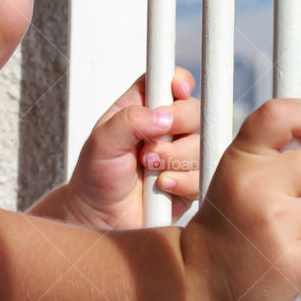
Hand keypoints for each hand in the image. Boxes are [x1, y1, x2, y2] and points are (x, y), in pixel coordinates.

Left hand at [63, 67, 200, 229]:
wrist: (101, 219)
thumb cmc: (96, 177)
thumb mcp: (102, 142)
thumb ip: (129, 121)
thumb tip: (163, 116)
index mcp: (140, 107)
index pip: (167, 80)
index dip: (178, 81)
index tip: (178, 91)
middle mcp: (165, 127)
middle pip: (194, 109)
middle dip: (178, 127)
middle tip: (149, 149)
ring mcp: (181, 153)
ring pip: (202, 143)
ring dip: (176, 158)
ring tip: (149, 170)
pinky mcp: (192, 179)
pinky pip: (204, 175)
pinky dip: (183, 181)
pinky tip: (163, 188)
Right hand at [181, 98, 300, 300]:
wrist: (198, 279)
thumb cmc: (226, 228)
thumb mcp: (237, 181)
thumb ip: (278, 164)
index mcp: (239, 160)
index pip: (279, 115)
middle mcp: (254, 184)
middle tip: (289, 209)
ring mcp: (273, 222)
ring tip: (283, 238)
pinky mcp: (291, 260)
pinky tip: (287, 261)